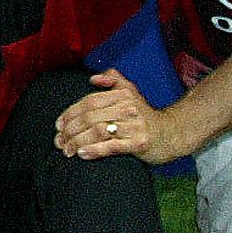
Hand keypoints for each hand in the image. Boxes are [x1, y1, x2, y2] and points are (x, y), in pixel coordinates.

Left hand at [55, 70, 171, 162]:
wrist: (172, 134)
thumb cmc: (145, 116)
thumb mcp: (132, 92)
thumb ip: (113, 80)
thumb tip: (93, 78)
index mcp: (122, 95)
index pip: (88, 102)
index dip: (70, 113)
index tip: (58, 125)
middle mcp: (128, 108)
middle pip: (90, 117)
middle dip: (70, 130)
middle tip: (59, 141)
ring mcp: (134, 126)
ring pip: (98, 132)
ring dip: (77, 141)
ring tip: (66, 149)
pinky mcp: (139, 143)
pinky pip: (112, 146)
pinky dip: (94, 150)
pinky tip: (82, 154)